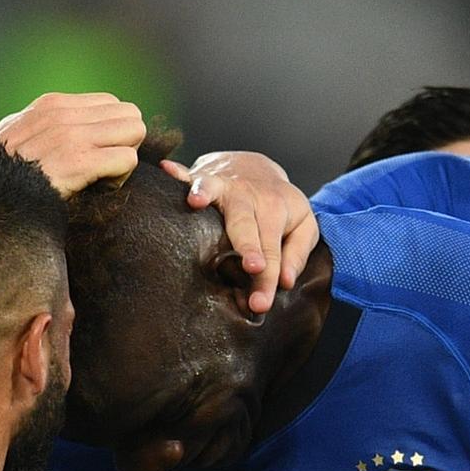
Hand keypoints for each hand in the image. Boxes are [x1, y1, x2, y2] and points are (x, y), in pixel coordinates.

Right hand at [0, 91, 144, 197]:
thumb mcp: (16, 135)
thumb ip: (43, 126)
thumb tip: (69, 126)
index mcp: (52, 105)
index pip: (111, 104)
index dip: (110, 132)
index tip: (93, 154)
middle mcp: (63, 114)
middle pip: (130, 114)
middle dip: (125, 142)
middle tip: (104, 167)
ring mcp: (71, 136)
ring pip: (135, 131)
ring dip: (124, 158)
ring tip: (100, 177)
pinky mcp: (78, 162)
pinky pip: (127, 159)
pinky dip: (120, 178)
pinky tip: (96, 188)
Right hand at [172, 151, 317, 311]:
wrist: (256, 166)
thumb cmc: (279, 205)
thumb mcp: (302, 225)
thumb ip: (297, 254)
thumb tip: (284, 281)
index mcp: (275, 211)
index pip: (272, 251)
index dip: (267, 278)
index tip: (261, 303)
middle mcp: (248, 198)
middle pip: (246, 225)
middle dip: (248, 246)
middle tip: (253, 268)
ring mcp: (224, 186)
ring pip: (215, 190)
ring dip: (205, 193)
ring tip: (195, 202)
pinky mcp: (203, 177)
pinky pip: (190, 174)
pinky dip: (178, 173)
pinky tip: (167, 171)